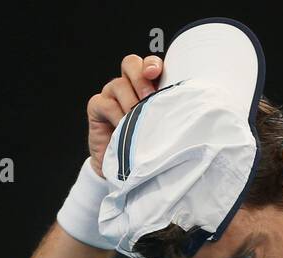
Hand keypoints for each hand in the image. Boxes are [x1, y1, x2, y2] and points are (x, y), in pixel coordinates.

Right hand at [86, 54, 162, 176]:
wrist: (125, 169)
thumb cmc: (146, 145)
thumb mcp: (162, 125)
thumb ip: (168, 110)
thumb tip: (185, 105)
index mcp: (146, 85)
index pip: (149, 64)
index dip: (152, 64)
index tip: (156, 73)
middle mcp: (128, 85)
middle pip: (130, 63)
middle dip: (140, 77)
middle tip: (148, 97)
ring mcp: (111, 94)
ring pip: (119, 84)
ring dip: (130, 101)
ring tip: (137, 119)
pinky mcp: (97, 107)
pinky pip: (106, 103)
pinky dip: (116, 114)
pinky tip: (123, 127)